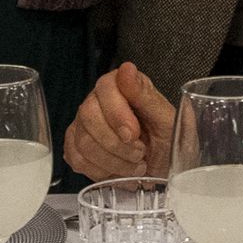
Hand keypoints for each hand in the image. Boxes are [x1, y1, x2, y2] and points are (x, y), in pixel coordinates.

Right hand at [63, 62, 173, 179]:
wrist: (163, 167)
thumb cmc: (167, 142)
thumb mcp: (167, 120)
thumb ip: (146, 96)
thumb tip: (127, 71)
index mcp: (120, 85)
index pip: (105, 88)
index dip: (117, 114)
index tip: (133, 134)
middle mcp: (97, 100)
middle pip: (89, 117)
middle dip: (116, 143)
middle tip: (140, 152)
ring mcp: (83, 125)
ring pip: (84, 143)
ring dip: (114, 161)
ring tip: (135, 163)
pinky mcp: (76, 147)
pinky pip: (78, 160)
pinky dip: (102, 171)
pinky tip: (119, 170)